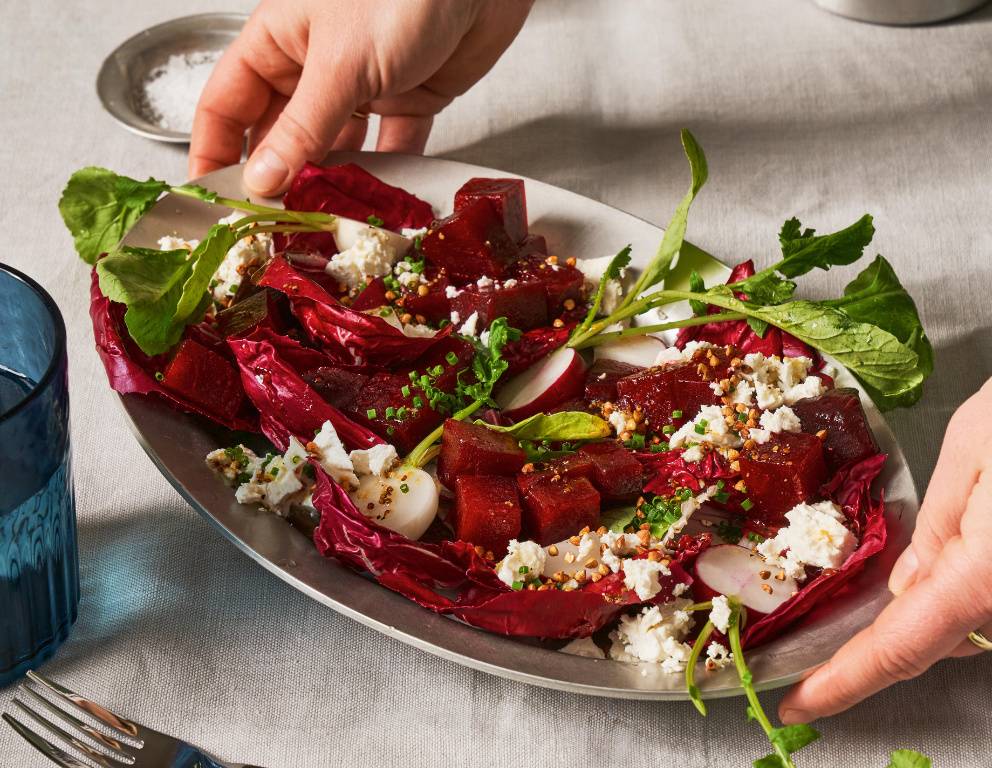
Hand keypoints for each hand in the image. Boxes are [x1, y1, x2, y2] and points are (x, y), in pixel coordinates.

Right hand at [189, 0, 532, 194]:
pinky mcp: (408, 97)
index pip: (227, 106)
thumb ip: (303, 127)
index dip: (214, 155)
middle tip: (274, 230)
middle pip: (280, 135)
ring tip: (326, 227)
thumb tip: (262, 181)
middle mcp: (314, 66)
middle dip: (278, 181)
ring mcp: (362, 85)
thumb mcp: (341, 63)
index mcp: (278, 43)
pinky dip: (389, 175)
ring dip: (333, 186)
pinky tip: (382, 203)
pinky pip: (391, 147)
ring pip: (336, 148)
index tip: (212, 204)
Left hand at [780, 377, 991, 722]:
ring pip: (974, 620)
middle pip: (938, 637)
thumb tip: (906, 588)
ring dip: (945, 595)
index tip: (798, 705)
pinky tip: (980, 531)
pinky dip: (975, 582)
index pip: (896, 649)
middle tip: (859, 578)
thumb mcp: (972, 449)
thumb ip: (934, 526)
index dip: (841, 684)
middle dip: (897, 617)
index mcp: (983, 575)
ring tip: (952, 527)